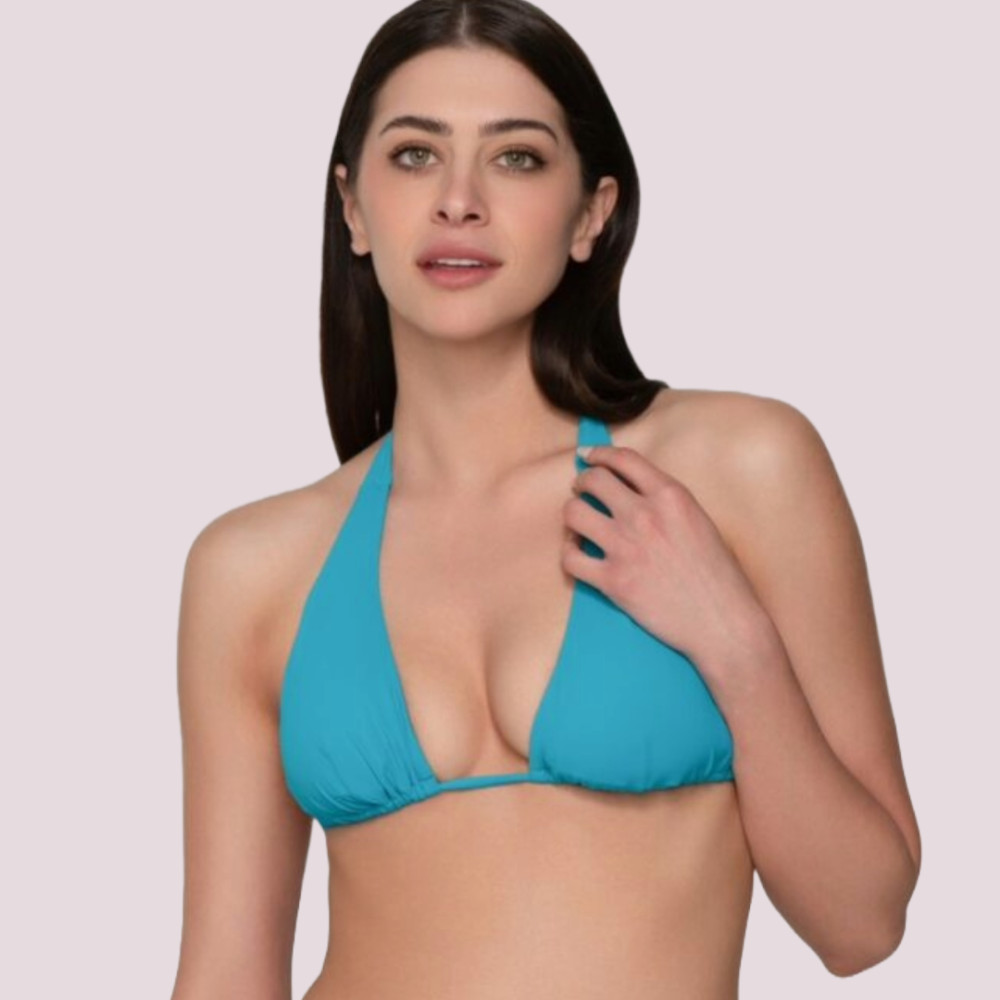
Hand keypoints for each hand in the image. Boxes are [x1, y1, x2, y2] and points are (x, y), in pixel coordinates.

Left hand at [562, 444, 770, 670]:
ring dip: (572, 515)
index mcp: (671, 496)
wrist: (723, 623)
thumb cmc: (719, 576)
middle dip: (582, 482)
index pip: (623, 459)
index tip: (587, 457)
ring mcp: (626, 547)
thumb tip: (632, 489)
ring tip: (579, 524)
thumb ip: (666, 502)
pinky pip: (570, 558)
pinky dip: (569, 553)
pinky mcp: (613, 581)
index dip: (599, 454)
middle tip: (581, 491)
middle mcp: (645, 515)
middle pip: (593, 480)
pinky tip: (577, 554)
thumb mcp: (700, 520)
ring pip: (573, 513)